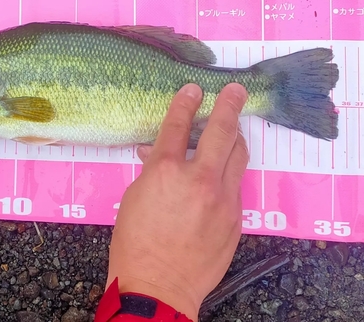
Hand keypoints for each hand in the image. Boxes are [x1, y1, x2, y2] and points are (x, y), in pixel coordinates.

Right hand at [106, 83, 248, 321]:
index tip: (193, 88)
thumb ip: (152, 169)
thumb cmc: (135, 241)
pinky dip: (229, 171)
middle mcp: (198, 179)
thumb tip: (158, 152)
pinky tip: (220, 175)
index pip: (178, 125)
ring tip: (233, 129)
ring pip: (239, 154)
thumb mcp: (135, 196)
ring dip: (236, 136)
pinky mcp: (235, 216)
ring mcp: (222, 198)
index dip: (185, 102)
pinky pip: (236, 183)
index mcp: (165, 172)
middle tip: (235, 91)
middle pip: (221, 131)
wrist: (158, 286)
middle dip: (229, 105)